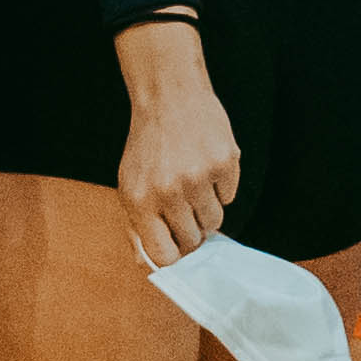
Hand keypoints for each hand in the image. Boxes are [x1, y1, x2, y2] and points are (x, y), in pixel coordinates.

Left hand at [110, 17, 241, 264]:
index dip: (175, 256)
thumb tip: (146, 263)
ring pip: (214, 222)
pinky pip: (230, 197)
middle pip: (193, 241)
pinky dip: (221, 187)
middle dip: (191, 230)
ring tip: (194, 182)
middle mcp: (169, 192)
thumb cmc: (148, 146)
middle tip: (184, 206)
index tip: (178, 248)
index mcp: (140, 201)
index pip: (164, 256)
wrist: (169, 97)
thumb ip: (137, 226)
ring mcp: (199, 178)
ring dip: (207, 209)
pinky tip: (206, 165)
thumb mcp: (130, 185)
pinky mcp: (225, 164)